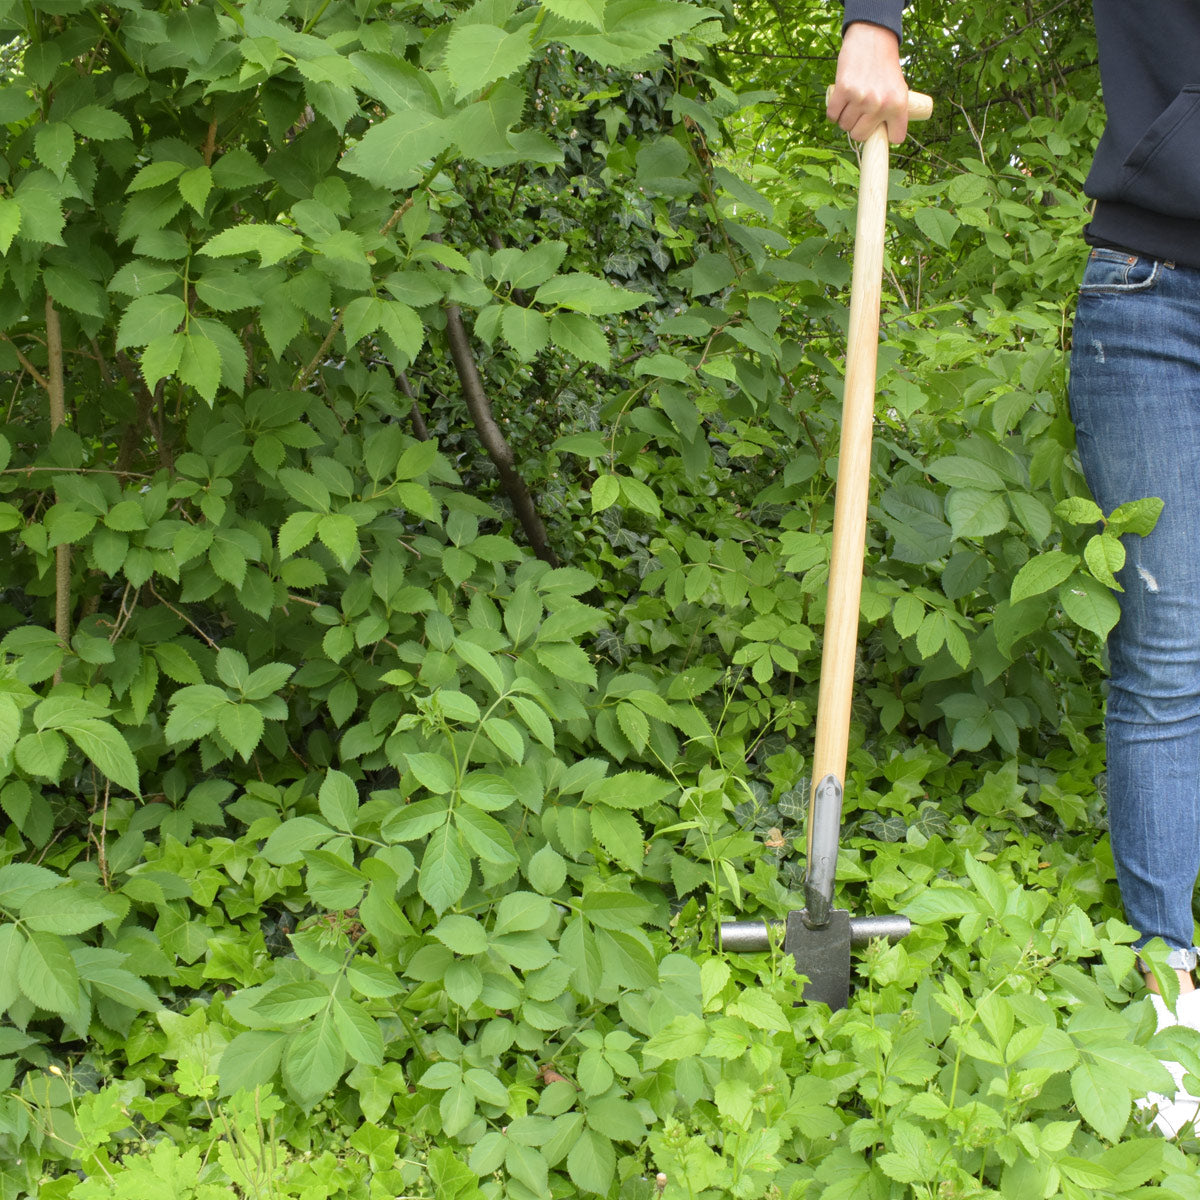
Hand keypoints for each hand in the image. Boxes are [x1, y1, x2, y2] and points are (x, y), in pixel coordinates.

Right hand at [828, 21, 908, 144]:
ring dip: (844, 118)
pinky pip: (832, 116)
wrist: (873, 39)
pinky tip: (839, 102)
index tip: (882, 129)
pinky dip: (833, 112)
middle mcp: (880, 104)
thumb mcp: (898, 90)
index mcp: (899, 106)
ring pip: (845, 126)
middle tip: (861, 111)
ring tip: (851, 102)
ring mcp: (861, 98)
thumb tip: (877, 138)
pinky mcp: (843, 91)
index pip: (895, 138)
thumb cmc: (885, 68)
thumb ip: (891, 113)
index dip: (887, 134)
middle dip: (857, 127)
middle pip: (860, 136)